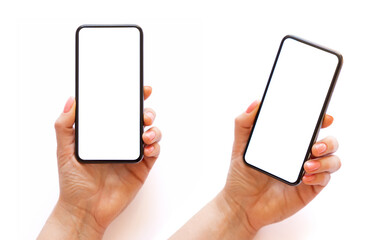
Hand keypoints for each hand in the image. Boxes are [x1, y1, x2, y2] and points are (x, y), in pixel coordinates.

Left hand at [38, 86, 161, 238]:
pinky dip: (155, 147)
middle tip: (143, 114)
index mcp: (106, 133)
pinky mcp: (142, 167)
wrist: (84, 209)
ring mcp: (133, 153)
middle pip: (140, 119)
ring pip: (151, 133)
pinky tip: (147, 148)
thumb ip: (64, 125)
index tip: (139, 89)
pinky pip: (154, 152)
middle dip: (146, 111)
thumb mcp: (64, 150)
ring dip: (153, 129)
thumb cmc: (73, 182)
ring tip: (146, 133)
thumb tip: (72, 101)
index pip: (120, 110)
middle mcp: (121, 141)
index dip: (131, 98)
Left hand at [223, 100, 340, 233]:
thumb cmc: (241, 175)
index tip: (324, 117)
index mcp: (289, 142)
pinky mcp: (309, 189)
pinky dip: (320, 176)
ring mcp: (307, 171)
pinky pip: (325, 179)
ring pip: (333, 160)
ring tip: (307, 165)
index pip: (311, 127)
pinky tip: (305, 177)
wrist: (241, 204)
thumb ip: (244, 123)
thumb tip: (256, 103)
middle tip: (314, 146)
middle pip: (328, 142)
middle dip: (328, 142)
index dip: (322, 119)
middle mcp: (301, 155)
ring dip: (326, 160)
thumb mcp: (240, 146)